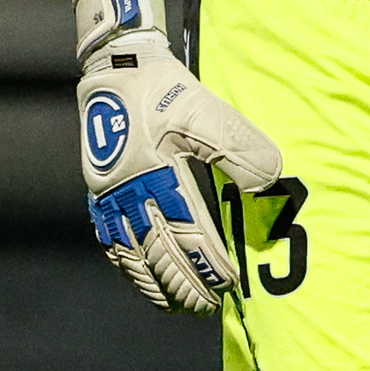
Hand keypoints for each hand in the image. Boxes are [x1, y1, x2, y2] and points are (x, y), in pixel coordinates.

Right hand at [73, 0, 287, 315]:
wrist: (116, 63)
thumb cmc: (165, 87)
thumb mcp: (209, 112)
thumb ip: (241, 150)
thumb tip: (270, 187)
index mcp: (156, 175)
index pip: (186, 234)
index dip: (207, 264)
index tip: (228, 284)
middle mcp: (128, 192)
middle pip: (156, 252)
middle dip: (182, 284)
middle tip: (206, 307)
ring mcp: (109, 194)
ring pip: (129, 253)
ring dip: (153, 282)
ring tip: (174, 305)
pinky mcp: (99, 190)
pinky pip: (109, 238)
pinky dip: (127, 264)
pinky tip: (139, 275)